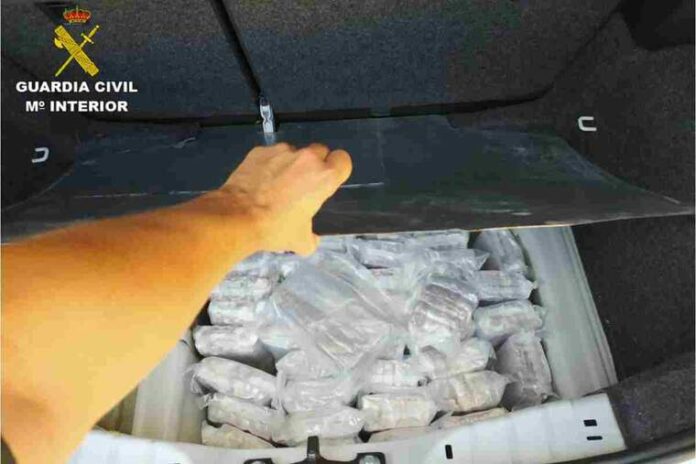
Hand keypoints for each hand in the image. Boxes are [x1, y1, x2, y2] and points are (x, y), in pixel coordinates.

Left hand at [212, 142, 351, 255]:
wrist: (236, 218)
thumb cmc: (275, 228)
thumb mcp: (300, 241)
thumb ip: (312, 238)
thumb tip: (312, 240)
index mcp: (324, 177)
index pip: (343, 160)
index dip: (337, 169)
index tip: (328, 179)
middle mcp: (307, 158)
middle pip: (320, 152)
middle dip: (314, 165)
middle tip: (302, 183)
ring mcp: (281, 151)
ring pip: (293, 152)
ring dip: (290, 164)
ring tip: (276, 184)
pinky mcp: (259, 151)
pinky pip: (270, 154)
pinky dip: (268, 164)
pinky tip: (259, 181)